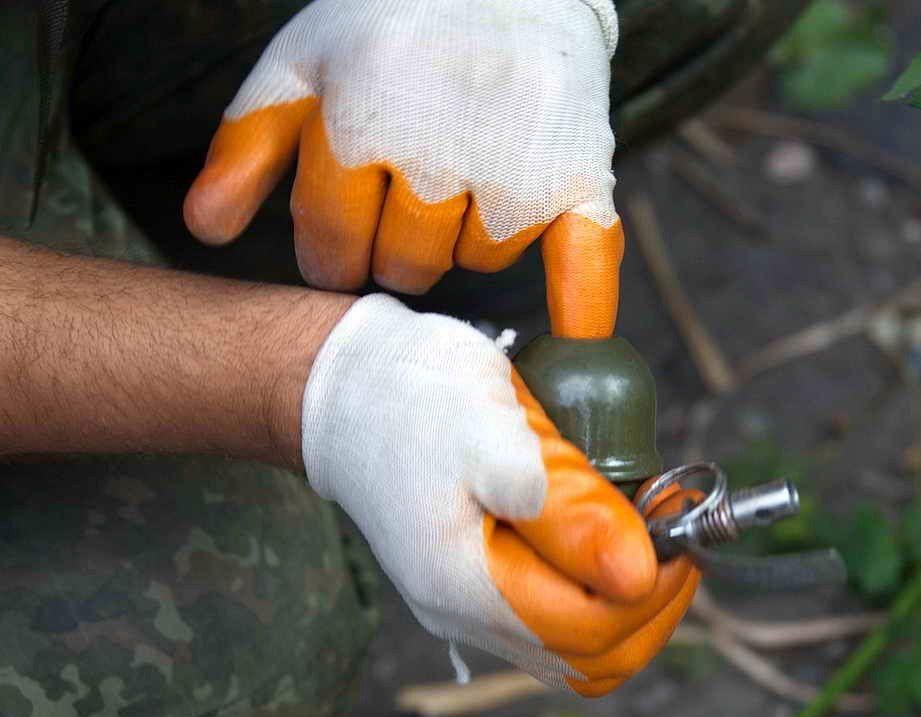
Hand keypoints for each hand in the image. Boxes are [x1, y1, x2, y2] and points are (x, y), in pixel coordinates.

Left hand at [185, 0, 622, 337]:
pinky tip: (580, 349)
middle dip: (394, 245)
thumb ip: (247, 146)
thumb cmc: (390, 25)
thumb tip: (205, 231)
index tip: (340, 235)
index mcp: (361, 125)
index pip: (330, 245)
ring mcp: (515, 171)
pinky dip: (583, 310)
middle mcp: (439, 156)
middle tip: (408, 197)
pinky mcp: (580, 178)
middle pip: (403, 267)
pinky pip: (583, 265)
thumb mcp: (300, 66)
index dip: (330, 246)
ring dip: (465, 237)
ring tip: (471, 174)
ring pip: (475, 263)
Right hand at [302, 295, 698, 693]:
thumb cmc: (414, 396)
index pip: (591, 630)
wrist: (344, 387)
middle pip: (590, 657)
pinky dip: (597, 587)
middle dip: (653, 599)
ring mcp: (468, 606)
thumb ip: (568, 511)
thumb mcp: (498, 436)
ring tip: (646, 525)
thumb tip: (638, 573)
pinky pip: (554, 618)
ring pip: (576, 647)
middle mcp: (464, 614)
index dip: (655, 586)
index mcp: (463, 584)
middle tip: (673, 522)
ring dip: (629, 598)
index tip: (680, 516)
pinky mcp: (476, 585)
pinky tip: (606, 531)